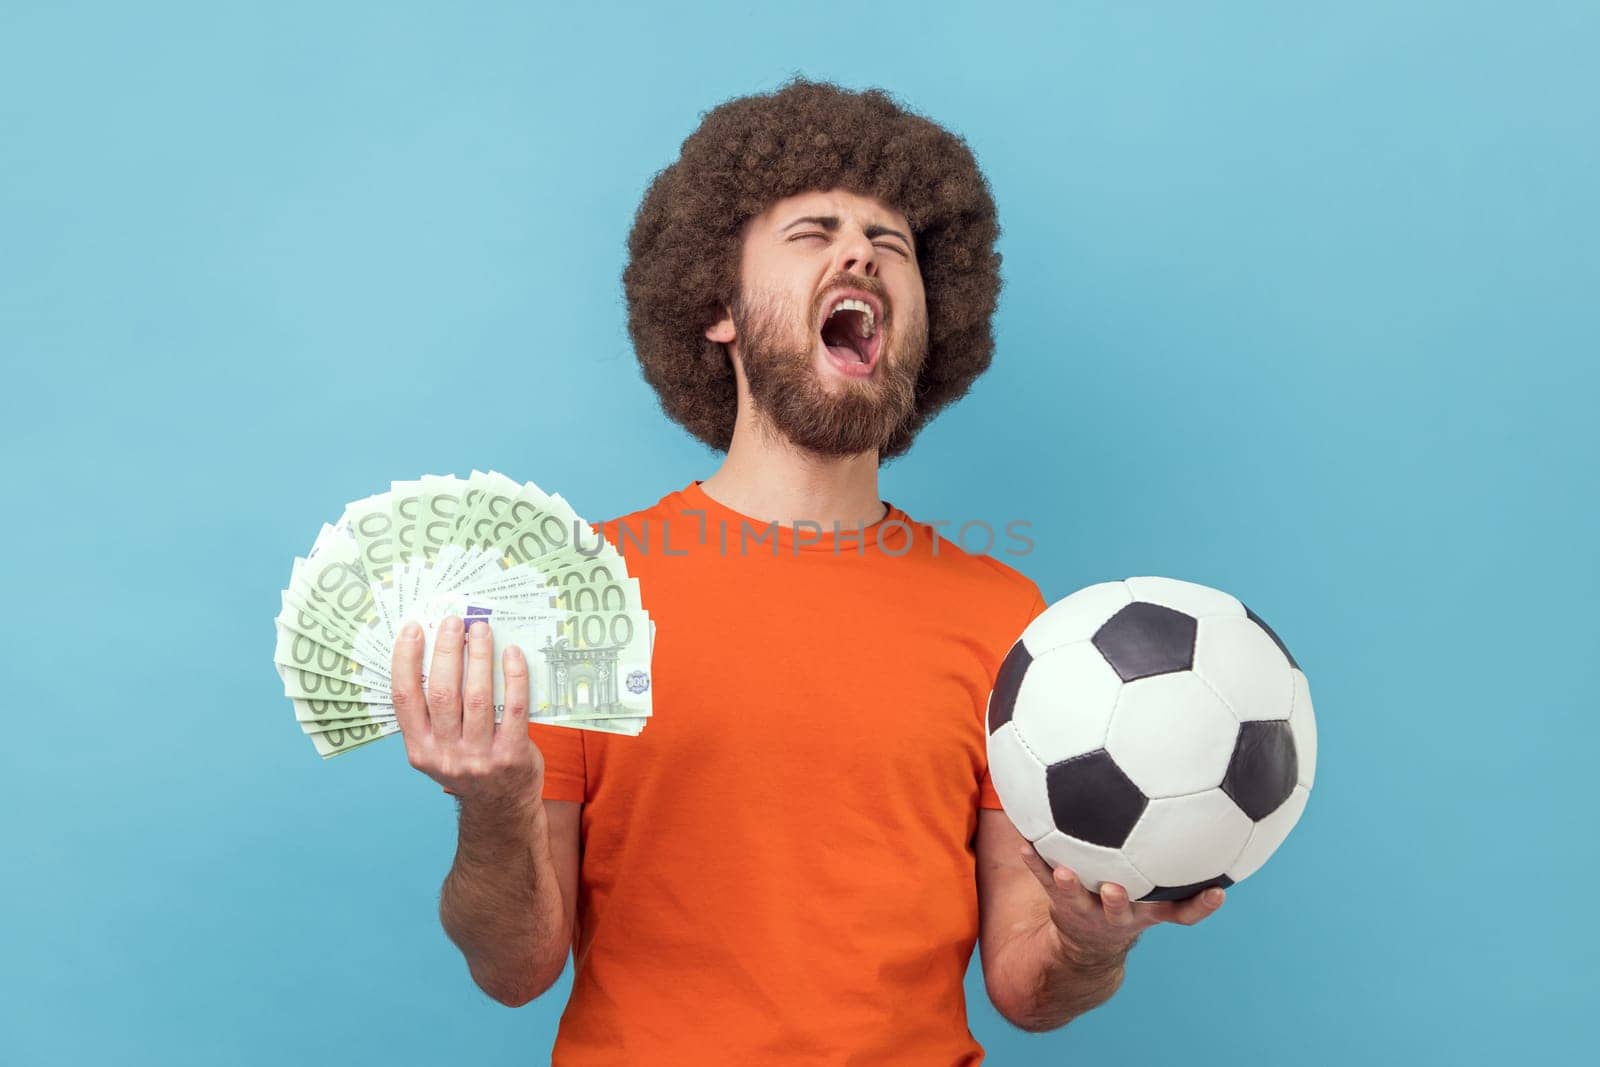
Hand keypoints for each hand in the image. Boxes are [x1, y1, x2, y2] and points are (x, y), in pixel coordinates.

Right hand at [391, 616, 542, 806]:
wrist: (501, 808)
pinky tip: (512, 653)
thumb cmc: (468, 763)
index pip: (404, 698)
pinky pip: (514, 707)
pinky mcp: (511, 755)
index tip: (413, 628)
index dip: (405, 660)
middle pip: (442, 693)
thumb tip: (436, 650)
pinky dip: (514, 676)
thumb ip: (433, 711)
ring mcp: (479, 757)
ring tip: (481, 629)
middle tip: (453, 621)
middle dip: (447, 651)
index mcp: (419, 748)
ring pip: (477, 697)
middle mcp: (445, 754)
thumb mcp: (438, 746)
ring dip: (479, 656)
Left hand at [1018, 846, 1223, 963]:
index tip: (1216, 892)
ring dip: (1069, 887)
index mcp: (1149, 911)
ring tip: (1061, 872)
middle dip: (1119, 903)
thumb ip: (1180, 864)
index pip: (1182, 913)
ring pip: (1078, 902)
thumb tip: (1209, 806)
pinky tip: (1025, 844)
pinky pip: (1044, 883)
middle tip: (1115, 890)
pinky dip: (1035, 864)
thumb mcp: (1158, 892)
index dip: (1200, 906)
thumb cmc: (1131, 900)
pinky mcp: (1060, 901)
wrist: (1088, 944)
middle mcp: (1120, 915)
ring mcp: (1088, 910)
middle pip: (1121, 913)